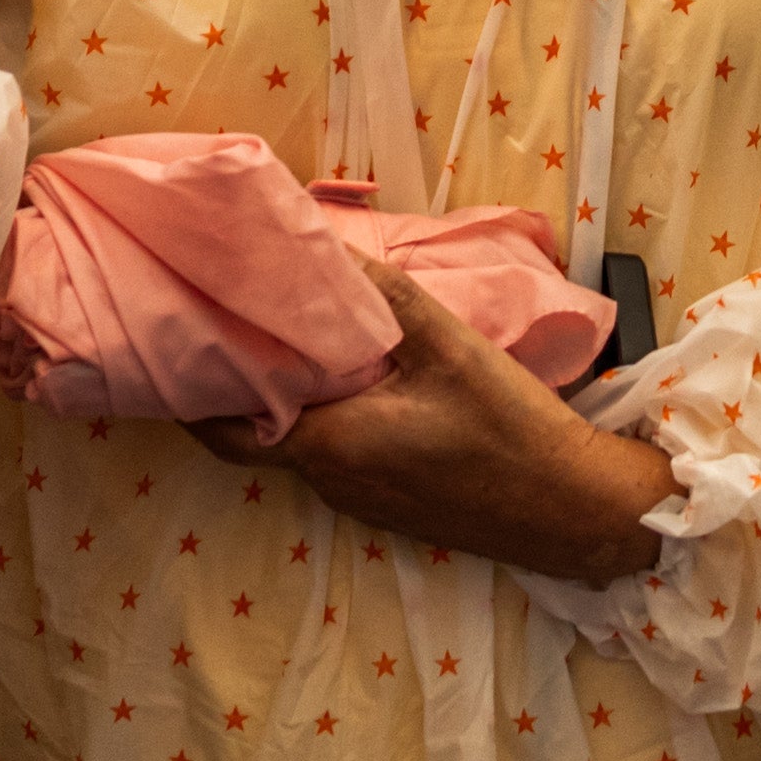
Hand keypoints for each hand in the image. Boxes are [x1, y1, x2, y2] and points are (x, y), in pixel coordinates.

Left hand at [235, 256, 672, 583]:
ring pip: (305, 447)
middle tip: (241, 324)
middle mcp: (333, 482)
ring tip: (295, 342)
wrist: (572, 511)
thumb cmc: (509, 429)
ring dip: (293, 404)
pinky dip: (330, 422)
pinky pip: (341, 459)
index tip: (188, 343)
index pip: (228, 431)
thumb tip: (331, 249)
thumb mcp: (450, 347)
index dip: (195, 395)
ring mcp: (363, 501)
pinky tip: (356, 382)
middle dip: (246, 386)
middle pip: (263, 436)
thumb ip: (387, 298)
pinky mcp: (393, 507)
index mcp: (331, 446)